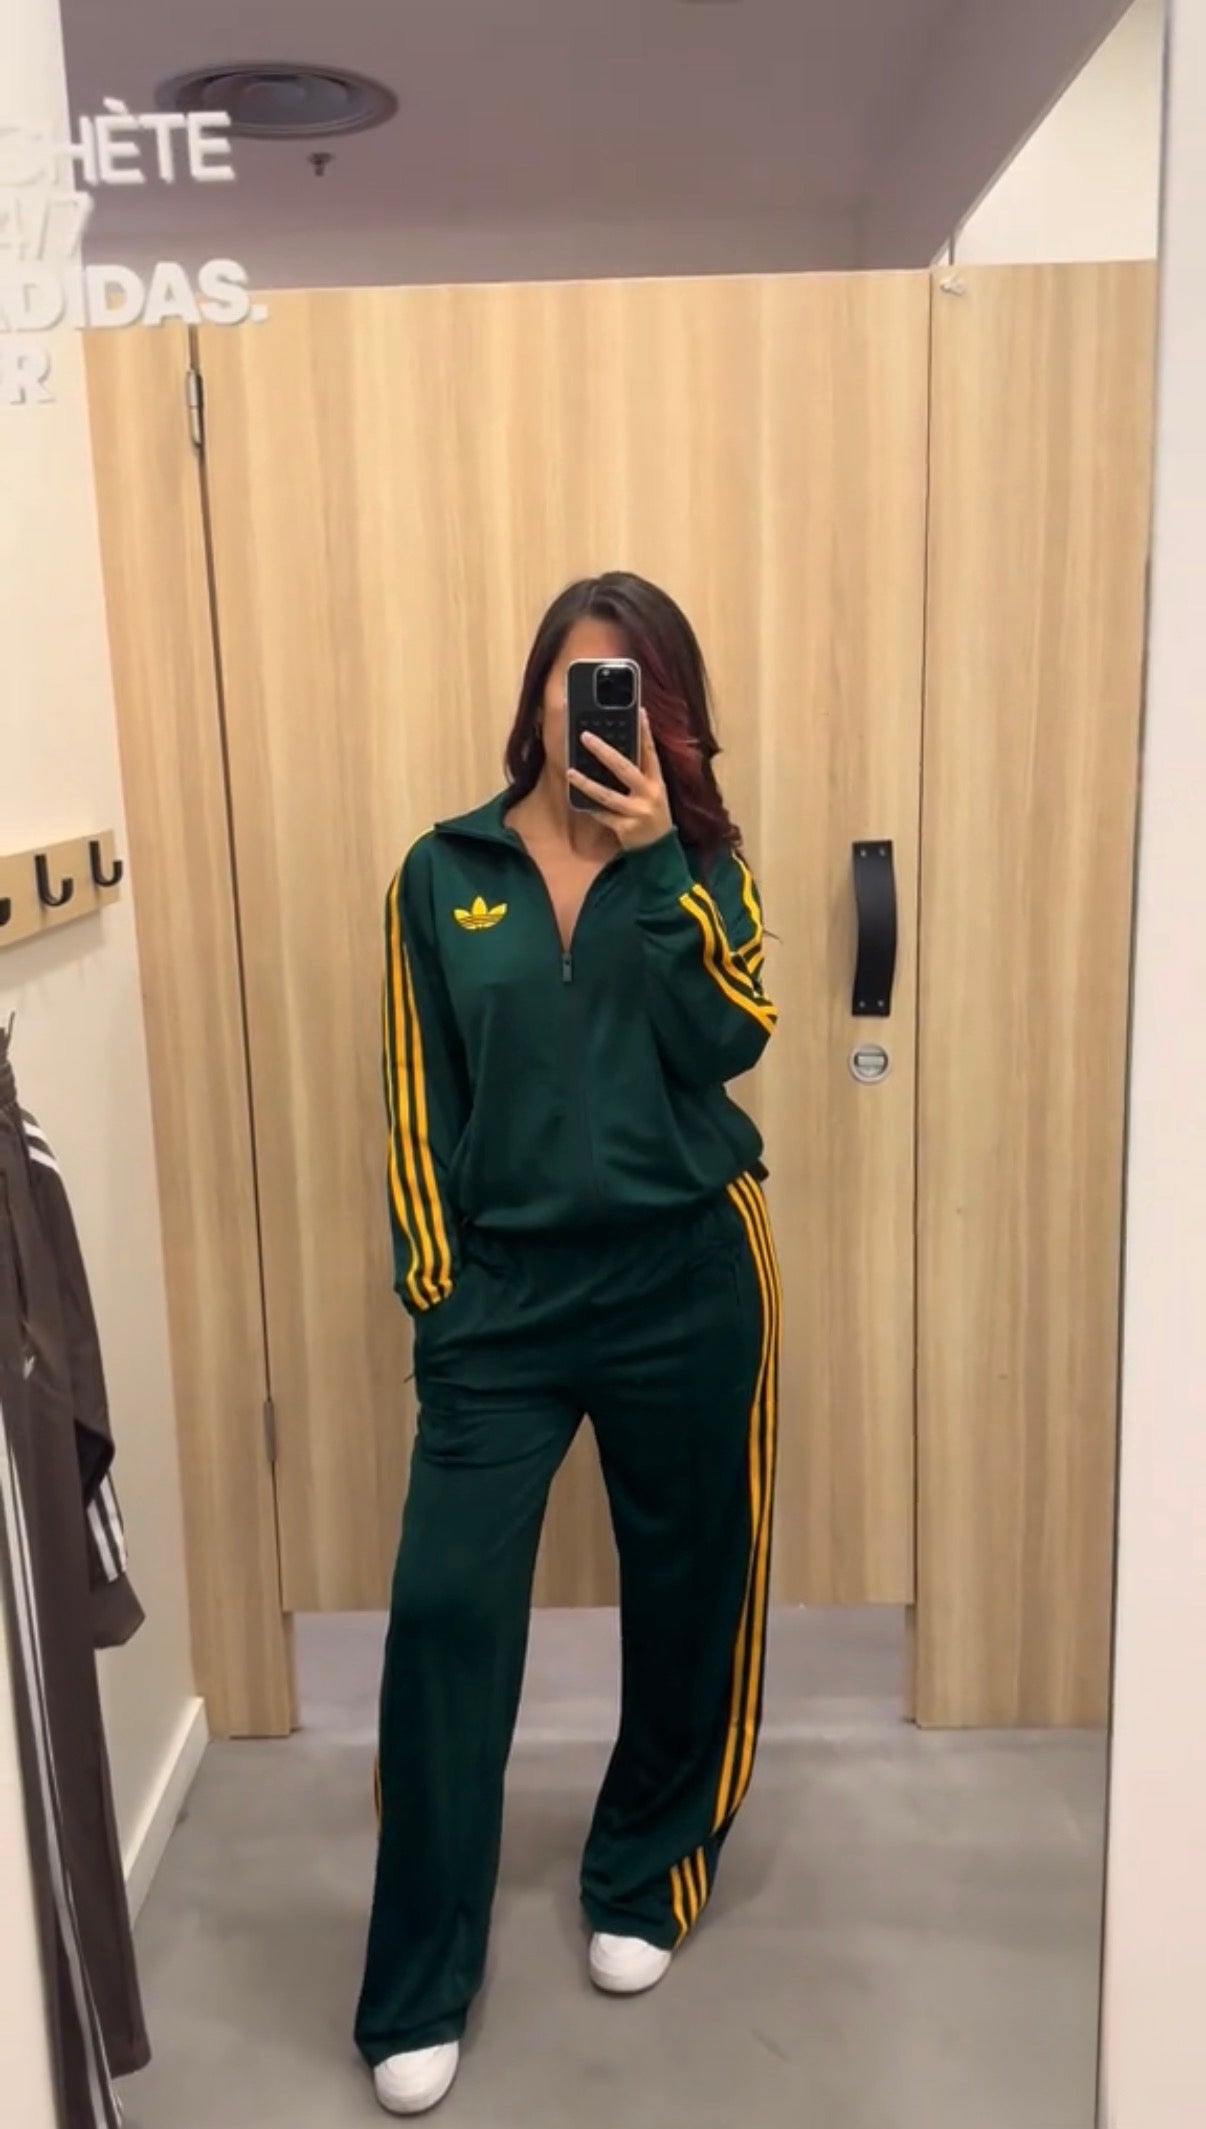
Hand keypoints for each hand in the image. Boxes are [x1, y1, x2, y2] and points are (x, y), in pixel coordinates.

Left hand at [566, 709, 673, 850]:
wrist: (659, 849)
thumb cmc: (653, 815)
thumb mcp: (654, 792)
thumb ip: (641, 774)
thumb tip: (617, 751)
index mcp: (657, 782)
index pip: (650, 752)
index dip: (645, 732)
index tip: (640, 712)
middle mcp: (649, 794)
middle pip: (624, 768)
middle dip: (604, 752)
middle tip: (586, 737)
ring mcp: (637, 812)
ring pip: (607, 795)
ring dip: (587, 783)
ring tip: (570, 772)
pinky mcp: (626, 828)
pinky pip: (603, 815)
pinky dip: (590, 808)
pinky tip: (577, 801)